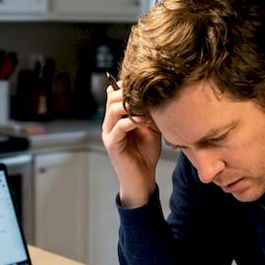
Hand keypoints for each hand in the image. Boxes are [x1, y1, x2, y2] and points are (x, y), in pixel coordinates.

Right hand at [100, 80, 162, 207]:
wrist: (142, 179)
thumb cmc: (146, 154)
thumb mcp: (151, 128)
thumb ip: (149, 113)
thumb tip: (155, 96)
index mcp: (117, 116)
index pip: (115, 91)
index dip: (129, 86)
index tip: (147, 86)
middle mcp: (110, 122)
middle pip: (112, 96)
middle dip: (130, 93)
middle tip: (147, 96)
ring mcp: (109, 133)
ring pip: (114, 109)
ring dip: (132, 106)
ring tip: (146, 110)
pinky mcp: (112, 144)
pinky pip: (119, 127)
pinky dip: (132, 121)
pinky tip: (144, 122)